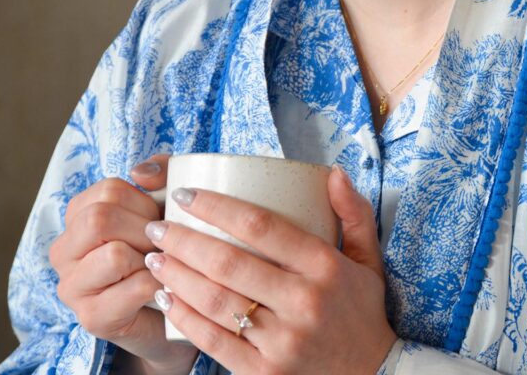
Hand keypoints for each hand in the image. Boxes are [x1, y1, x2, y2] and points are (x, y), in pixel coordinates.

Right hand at [49, 154, 198, 374]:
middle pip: (101, 219)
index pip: (109, 190)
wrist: (178, 308)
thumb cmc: (167, 250)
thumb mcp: (168, 203)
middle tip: (163, 245)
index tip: (159, 219)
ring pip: (114, 255)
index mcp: (78, 217)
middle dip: (145, 230)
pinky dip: (160, 284)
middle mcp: (64, 251)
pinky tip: (164, 288)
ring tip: (161, 267)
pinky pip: (133, 287)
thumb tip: (141, 172)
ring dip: (152, 259)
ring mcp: (72, 287)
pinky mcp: (92, 317)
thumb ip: (161, 174)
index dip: (146, 202)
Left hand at [144, 165, 396, 374]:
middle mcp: (304, 301)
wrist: (372, 374)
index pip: (262, 226)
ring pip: (215, 301)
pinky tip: (167, 298)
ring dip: (176, 276)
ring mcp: (283, 340)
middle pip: (229, 263)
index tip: (187, 194)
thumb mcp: (368, 259)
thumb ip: (354, 213)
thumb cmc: (361, 310)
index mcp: (326, 267)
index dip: (217, 207)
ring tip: (155, 258)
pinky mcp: (264, 371)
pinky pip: (213, 340)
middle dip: (183, 241)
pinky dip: (184, 317)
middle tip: (158, 227)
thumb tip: (333, 172)